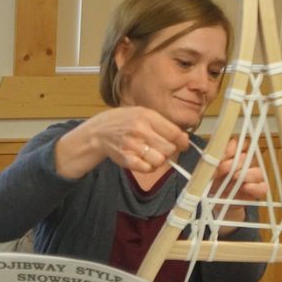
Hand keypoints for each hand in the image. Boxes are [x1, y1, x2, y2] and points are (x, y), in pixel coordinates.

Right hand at [56, 106, 191, 178]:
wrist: (97, 132)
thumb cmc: (123, 122)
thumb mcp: (141, 113)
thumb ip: (162, 124)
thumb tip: (183, 138)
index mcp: (146, 116)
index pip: (174, 132)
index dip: (182, 141)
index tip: (182, 144)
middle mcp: (140, 130)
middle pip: (169, 148)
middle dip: (169, 151)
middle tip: (161, 148)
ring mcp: (132, 145)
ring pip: (160, 160)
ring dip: (159, 159)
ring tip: (151, 154)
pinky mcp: (126, 159)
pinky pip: (148, 168)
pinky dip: (149, 167)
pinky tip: (144, 161)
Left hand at [211, 139, 268, 234]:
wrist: (212, 200)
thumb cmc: (210, 180)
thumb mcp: (208, 169)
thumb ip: (216, 158)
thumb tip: (227, 147)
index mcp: (236, 154)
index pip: (243, 144)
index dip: (235, 148)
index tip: (223, 155)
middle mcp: (247, 163)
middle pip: (249, 157)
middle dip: (235, 163)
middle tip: (222, 168)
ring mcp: (253, 177)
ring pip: (257, 171)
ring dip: (245, 174)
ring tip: (234, 178)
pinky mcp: (256, 191)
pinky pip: (263, 187)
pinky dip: (255, 187)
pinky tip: (245, 187)